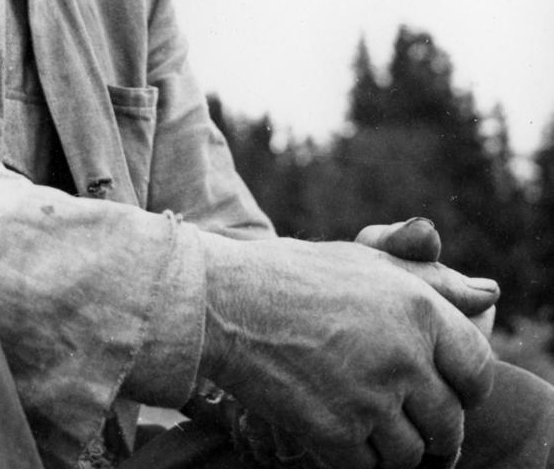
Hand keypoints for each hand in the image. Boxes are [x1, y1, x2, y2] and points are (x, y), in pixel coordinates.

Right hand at [198, 232, 494, 468]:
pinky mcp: (336, 433)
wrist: (222, 300)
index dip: (464, 387)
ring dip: (391, 448)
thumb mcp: (364, 260)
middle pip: (447, 422)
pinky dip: (355, 459)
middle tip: (402, 419)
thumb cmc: (292, 274)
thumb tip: (488, 295)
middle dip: (431, 429)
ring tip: (362, 422)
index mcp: (417, 308)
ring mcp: (370, 398)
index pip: (478, 369)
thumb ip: (429, 278)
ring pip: (410, 454)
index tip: (445, 391)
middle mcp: (403, 355)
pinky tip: (333, 430)